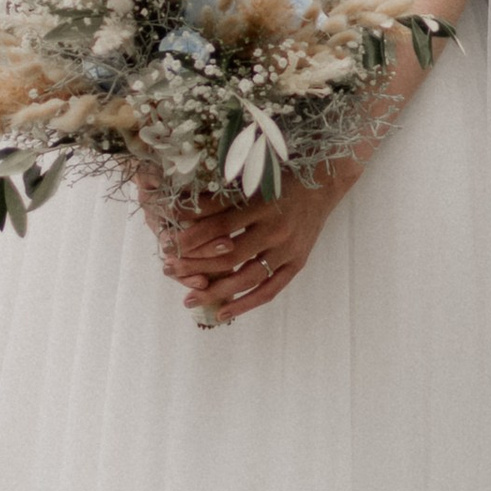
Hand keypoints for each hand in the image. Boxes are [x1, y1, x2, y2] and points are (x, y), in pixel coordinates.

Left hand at [154, 169, 349, 324]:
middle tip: (170, 271)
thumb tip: (183, 211)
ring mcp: (288, 250)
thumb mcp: (252, 181)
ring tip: (189, 299)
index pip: (219, 226)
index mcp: (262, 205)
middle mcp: (275, 230)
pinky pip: (270, 290)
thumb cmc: (281, 178)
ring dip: (215, 291)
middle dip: (195, 266)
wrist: (323, 184)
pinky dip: (246, 303)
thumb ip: (221, 198)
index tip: (166, 245)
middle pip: (228, 256)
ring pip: (246, 277)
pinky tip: (223, 312)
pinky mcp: (296, 263)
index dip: (191, 237)